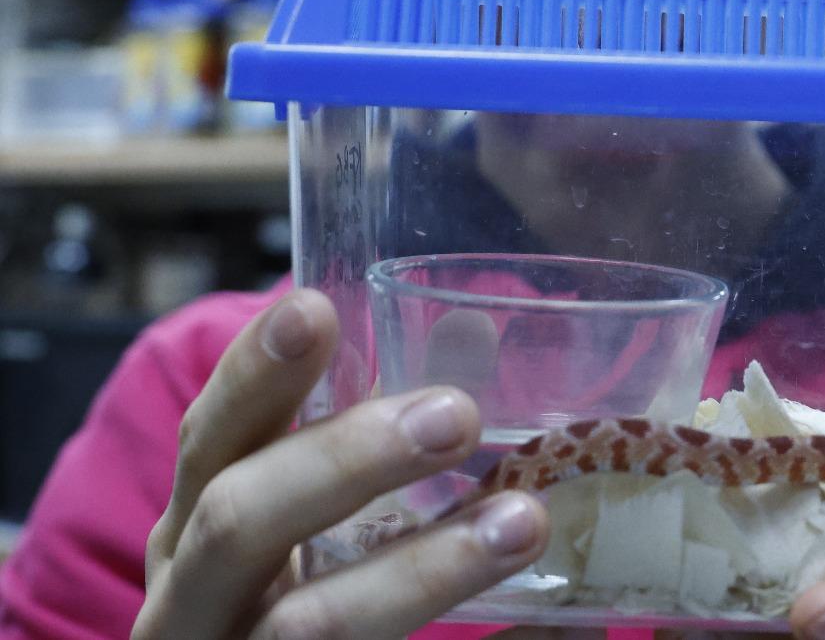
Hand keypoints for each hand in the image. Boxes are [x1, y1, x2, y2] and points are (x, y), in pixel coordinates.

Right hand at [132, 289, 549, 639]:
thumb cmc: (295, 605)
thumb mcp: (306, 528)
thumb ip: (379, 439)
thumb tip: (476, 331)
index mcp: (193, 532)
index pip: (209, 439)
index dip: (254, 375)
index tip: (313, 309)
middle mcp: (189, 603)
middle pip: (236, 523)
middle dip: (344, 461)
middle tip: (455, 413)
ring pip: (308, 627)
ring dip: (421, 573)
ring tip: (522, 523)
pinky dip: (458, 639)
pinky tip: (544, 625)